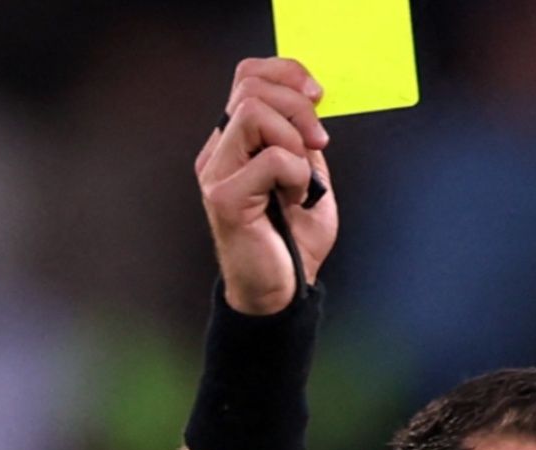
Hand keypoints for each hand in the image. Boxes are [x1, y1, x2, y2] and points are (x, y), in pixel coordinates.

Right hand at [195, 58, 338, 314]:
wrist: (283, 290)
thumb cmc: (294, 239)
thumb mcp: (309, 177)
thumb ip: (303, 140)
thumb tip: (311, 100)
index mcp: (236, 141)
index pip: (247, 76)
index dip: (286, 72)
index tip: (317, 96)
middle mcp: (219, 151)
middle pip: (251, 87)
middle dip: (298, 106)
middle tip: (319, 141)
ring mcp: (216, 172)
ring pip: (254, 114)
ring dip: (295, 142)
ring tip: (302, 178)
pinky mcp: (223, 197)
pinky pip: (272, 159)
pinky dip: (298, 175)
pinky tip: (295, 199)